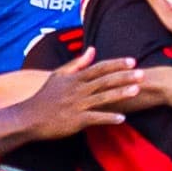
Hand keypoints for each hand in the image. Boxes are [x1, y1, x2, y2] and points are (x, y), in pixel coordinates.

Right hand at [17, 49, 141, 140]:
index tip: (132, 61)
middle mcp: (78, 90)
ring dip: (121, 94)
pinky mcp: (76, 120)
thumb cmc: (44, 97)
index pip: (100, 68)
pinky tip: (123, 119)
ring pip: (103, 97)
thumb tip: (93, 49)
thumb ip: (77, 63)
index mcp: (75, 78)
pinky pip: (96, 118)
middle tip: (143, 74)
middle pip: (105, 81)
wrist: (29, 117)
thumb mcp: (58, 76)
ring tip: (137, 91)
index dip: (117, 64)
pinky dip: (109, 118)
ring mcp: (77, 105)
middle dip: (125, 77)